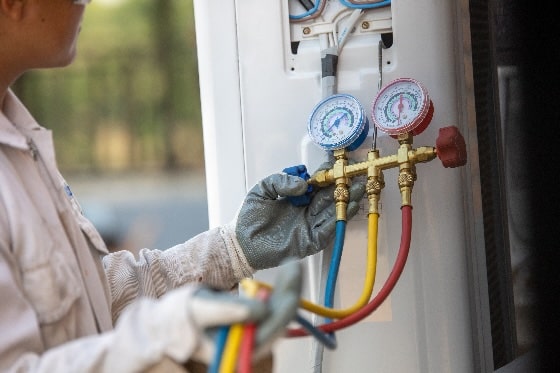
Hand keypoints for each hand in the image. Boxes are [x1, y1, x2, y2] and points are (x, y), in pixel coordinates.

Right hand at [190, 260, 301, 363]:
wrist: (170, 321)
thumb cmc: (180, 317)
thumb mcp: (200, 309)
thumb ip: (227, 311)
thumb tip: (261, 310)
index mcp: (238, 350)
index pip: (272, 328)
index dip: (284, 303)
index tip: (290, 278)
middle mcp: (250, 347)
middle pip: (281, 319)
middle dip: (290, 290)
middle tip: (294, 264)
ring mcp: (254, 336)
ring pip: (280, 312)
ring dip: (288, 287)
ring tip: (292, 264)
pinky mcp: (254, 325)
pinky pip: (274, 307)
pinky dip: (280, 289)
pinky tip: (286, 272)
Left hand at [235, 165, 364, 269]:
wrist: (242, 243)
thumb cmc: (250, 218)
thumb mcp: (262, 190)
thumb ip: (280, 182)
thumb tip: (303, 184)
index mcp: (297, 197)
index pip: (317, 184)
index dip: (327, 175)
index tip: (337, 166)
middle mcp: (307, 210)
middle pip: (330, 196)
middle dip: (343, 186)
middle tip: (356, 176)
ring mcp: (310, 225)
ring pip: (333, 211)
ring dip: (346, 200)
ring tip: (358, 189)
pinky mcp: (311, 240)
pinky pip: (328, 229)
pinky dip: (339, 219)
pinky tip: (347, 208)